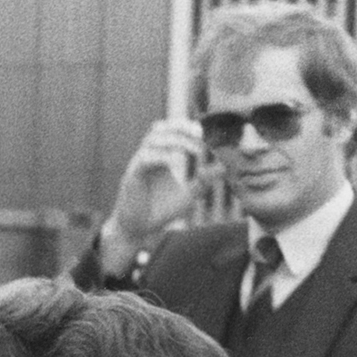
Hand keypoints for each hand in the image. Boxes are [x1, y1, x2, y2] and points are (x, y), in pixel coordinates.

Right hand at [103, 118, 206, 270]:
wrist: (141, 230)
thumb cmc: (162, 210)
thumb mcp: (190, 193)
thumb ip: (205, 179)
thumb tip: (224, 166)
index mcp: (160, 156)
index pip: (170, 130)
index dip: (186, 126)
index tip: (204, 132)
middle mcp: (148, 156)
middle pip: (159, 128)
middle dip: (180, 127)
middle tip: (200, 134)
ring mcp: (138, 164)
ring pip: (153, 139)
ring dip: (175, 140)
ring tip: (193, 149)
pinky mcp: (132, 175)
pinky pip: (146, 157)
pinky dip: (163, 156)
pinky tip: (177, 164)